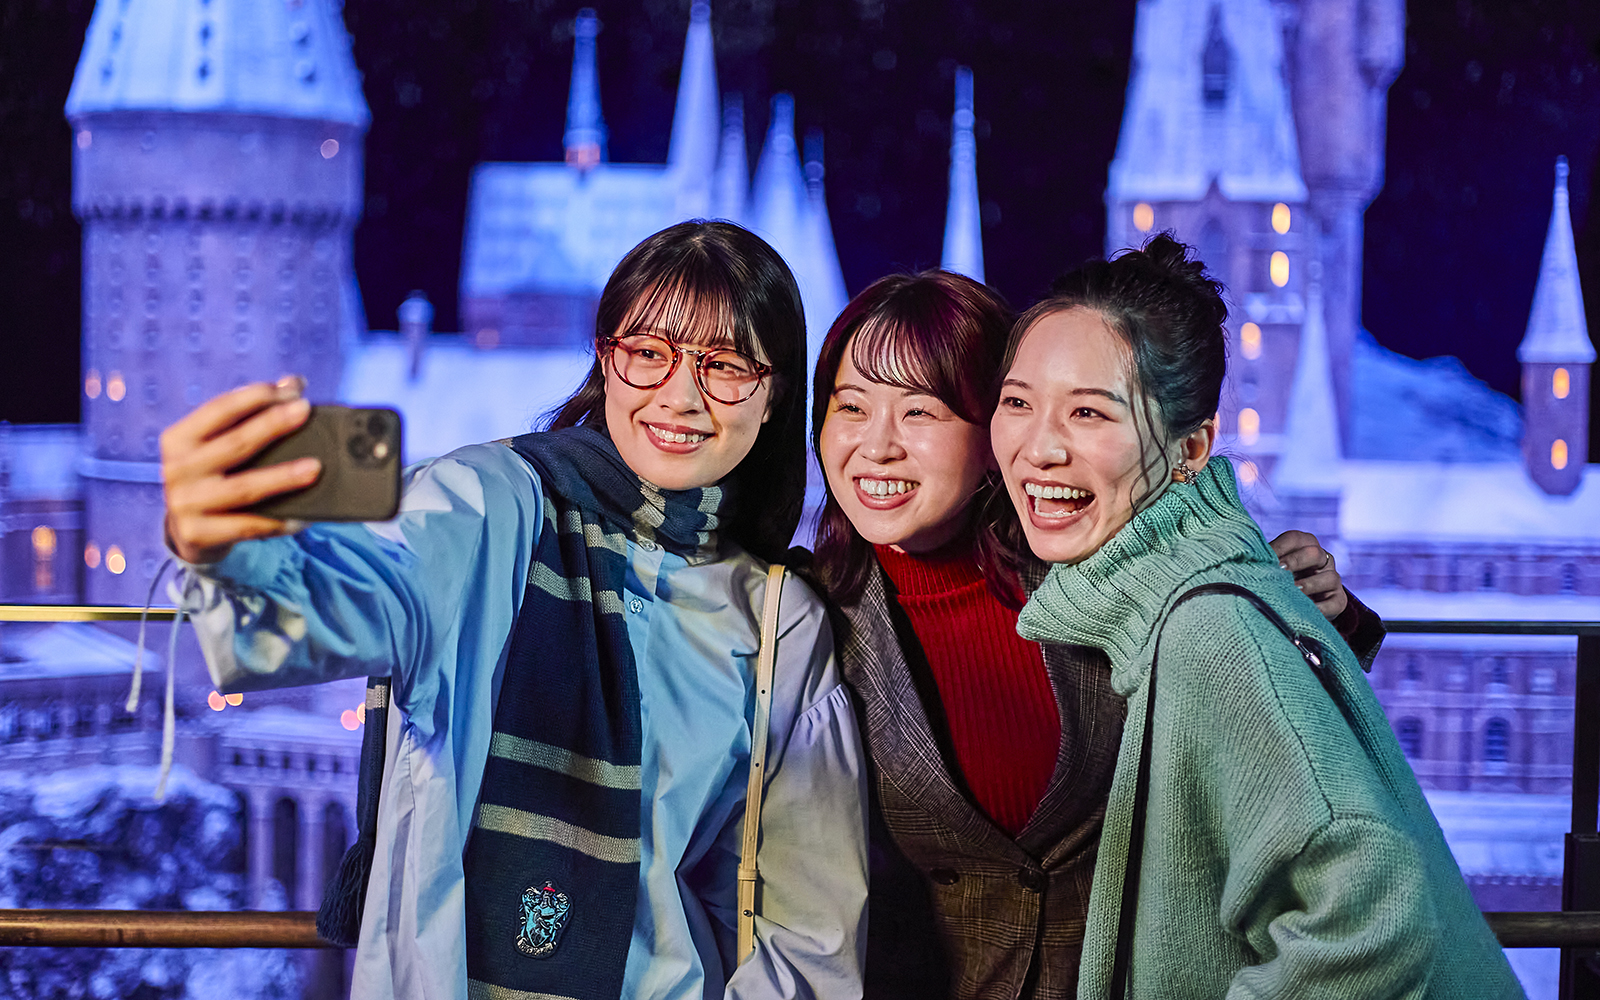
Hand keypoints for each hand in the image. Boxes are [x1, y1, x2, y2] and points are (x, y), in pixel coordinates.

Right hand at [161, 377, 320, 564]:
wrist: (187, 531)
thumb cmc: (214, 476)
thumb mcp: (219, 444)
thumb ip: (250, 415)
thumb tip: (294, 383)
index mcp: (179, 439)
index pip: (219, 410)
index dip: (256, 396)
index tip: (293, 389)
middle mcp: (178, 470)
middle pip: (235, 444)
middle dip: (273, 424)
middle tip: (305, 411)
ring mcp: (186, 504)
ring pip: (244, 488)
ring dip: (283, 477)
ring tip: (315, 467)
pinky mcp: (198, 534)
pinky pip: (249, 526)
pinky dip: (279, 520)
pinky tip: (306, 515)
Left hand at [1269, 530, 1347, 620]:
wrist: (1296, 608)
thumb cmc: (1278, 582)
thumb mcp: (1272, 569)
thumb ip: (1264, 561)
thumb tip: (1248, 558)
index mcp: (1304, 546)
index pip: (1296, 539)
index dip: (1281, 547)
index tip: (1269, 558)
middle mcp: (1322, 560)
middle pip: (1314, 553)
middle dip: (1296, 561)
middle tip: (1280, 571)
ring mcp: (1332, 580)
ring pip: (1330, 577)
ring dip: (1310, 584)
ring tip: (1294, 590)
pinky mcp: (1338, 600)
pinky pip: (1335, 602)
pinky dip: (1321, 608)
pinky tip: (1306, 610)